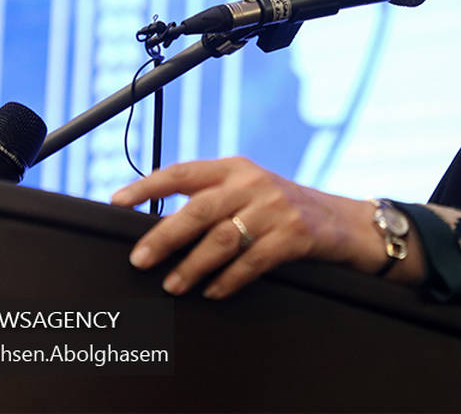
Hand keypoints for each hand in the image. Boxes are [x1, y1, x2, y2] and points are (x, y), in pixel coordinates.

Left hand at [111, 157, 408, 297]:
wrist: (342, 222)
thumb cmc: (283, 208)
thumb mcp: (249, 190)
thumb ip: (212, 198)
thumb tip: (156, 226)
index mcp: (234, 167)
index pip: (183, 172)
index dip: (148, 186)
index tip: (118, 201)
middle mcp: (253, 182)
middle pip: (199, 209)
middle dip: (164, 236)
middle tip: (139, 260)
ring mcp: (275, 208)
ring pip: (222, 239)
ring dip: (192, 266)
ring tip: (173, 284)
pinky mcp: (294, 235)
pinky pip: (252, 262)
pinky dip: (228, 280)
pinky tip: (213, 292)